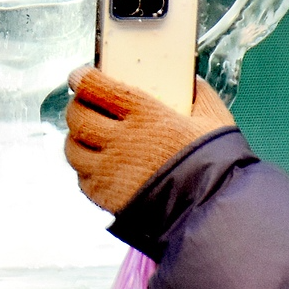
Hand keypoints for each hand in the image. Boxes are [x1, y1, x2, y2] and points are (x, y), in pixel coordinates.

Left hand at [65, 68, 235, 212]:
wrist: (212, 212)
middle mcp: (120, 140)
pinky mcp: (106, 197)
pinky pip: (82, 178)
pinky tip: (100, 167)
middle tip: (85, 106)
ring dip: (77, 140)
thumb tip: (192, 82)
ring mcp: (109, 170)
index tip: (79, 76)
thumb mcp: (214, 120)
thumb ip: (200, 96)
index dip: (81, 78)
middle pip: (77, 116)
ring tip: (89, 138)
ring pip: (72, 148)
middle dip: (77, 107)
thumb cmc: (216, 164)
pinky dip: (86, 170)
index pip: (94, 87)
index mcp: (144, 114)